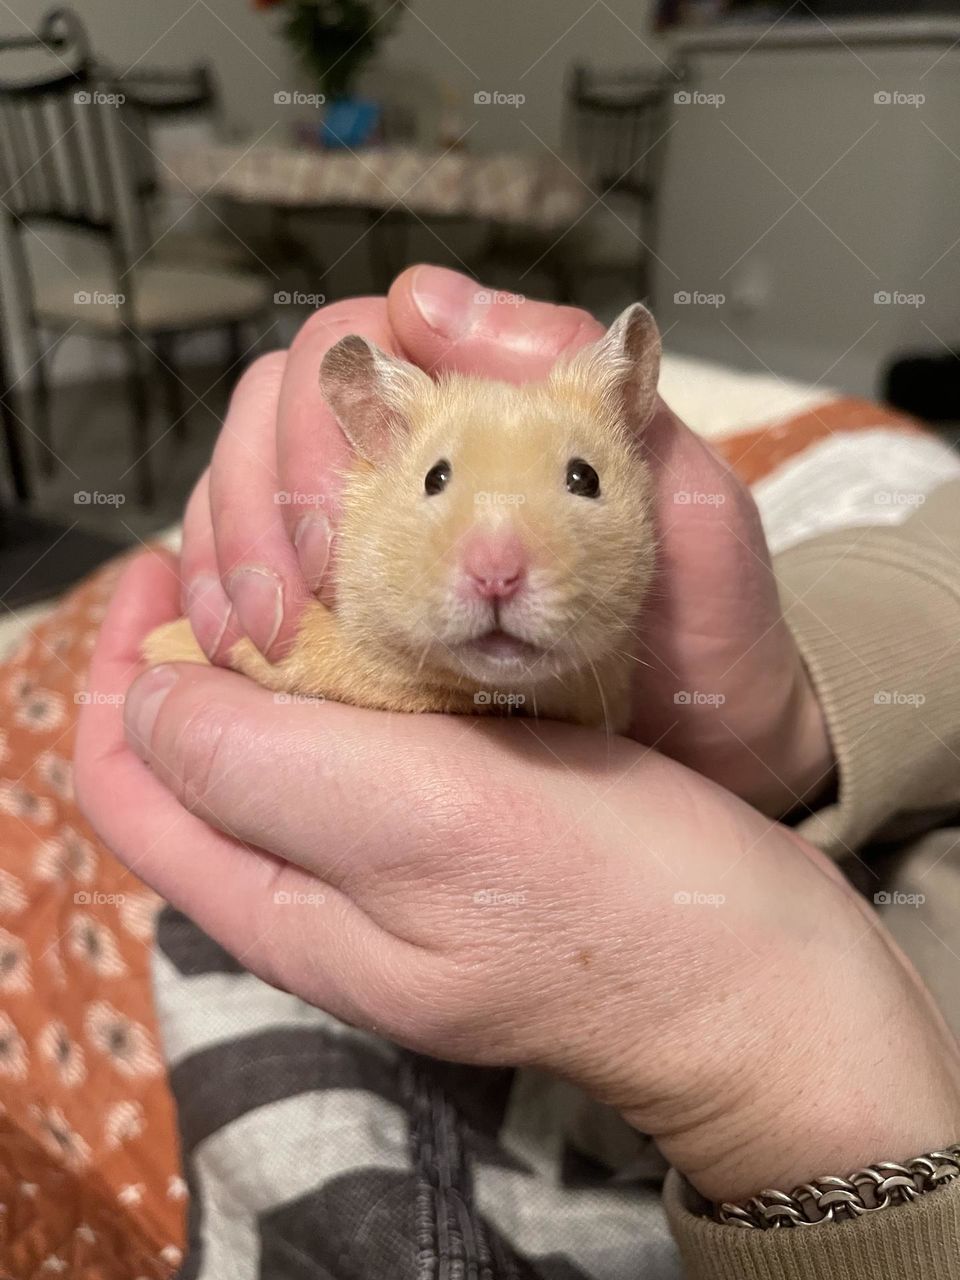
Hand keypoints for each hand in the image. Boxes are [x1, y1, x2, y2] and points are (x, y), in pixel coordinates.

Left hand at [75, 551, 959, 1203]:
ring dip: (279, 643)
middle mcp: (320, 883)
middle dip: (198, 642)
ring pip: (283, 736)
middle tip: (253, 545)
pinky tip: (408, 610)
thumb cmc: (610, 905)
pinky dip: (360, 660)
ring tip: (322, 559)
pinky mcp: (462, 828)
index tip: (162, 564)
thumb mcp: (423, 824)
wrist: (760, 971)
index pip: (131, 780)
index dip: (119, 668)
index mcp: (282, 900)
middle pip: (197, 754)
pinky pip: (369, 734)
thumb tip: (148, 697)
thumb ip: (267, 768)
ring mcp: (394, 859)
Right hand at [178, 267, 830, 815]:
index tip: (346, 524)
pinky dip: (222, 600)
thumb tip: (428, 298)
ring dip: (230, 551)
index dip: (322, 421)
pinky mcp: (351, 608)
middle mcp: (421, 458)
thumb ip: (591, 395)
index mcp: (493, 410)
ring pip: (242, 483)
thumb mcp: (686, 508)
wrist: (704, 763)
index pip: (358, 346)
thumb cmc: (706, 637)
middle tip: (292, 607)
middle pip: (277, 409)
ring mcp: (376, 532)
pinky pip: (243, 568)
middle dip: (264, 498)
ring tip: (263, 646)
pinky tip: (248, 656)